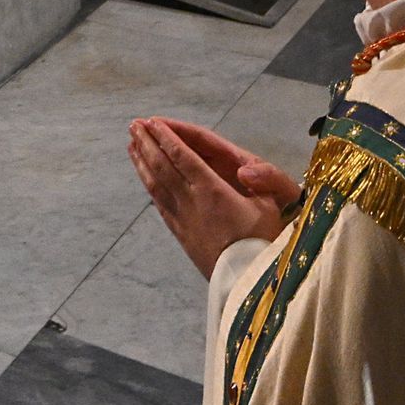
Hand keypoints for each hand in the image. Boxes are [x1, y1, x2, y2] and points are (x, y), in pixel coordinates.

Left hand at [127, 116, 290, 278]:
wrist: (247, 281)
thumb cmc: (264, 241)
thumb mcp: (273, 208)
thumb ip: (266, 181)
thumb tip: (244, 169)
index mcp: (213, 190)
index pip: (183, 156)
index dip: (167, 138)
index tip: (152, 122)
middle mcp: (192, 201)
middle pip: (163, 166)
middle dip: (147, 143)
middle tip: (134, 125)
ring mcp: (183, 218)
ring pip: (156, 184)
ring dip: (142, 162)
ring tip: (131, 145)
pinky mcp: (180, 233)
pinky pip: (160, 204)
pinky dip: (149, 186)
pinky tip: (144, 178)